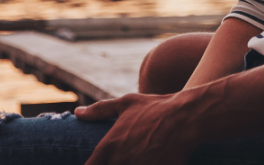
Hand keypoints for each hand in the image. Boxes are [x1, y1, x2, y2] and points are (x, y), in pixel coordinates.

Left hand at [76, 93, 196, 164]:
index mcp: (108, 147)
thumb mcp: (126, 103)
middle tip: (130, 157)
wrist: (186, 117)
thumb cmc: (156, 108)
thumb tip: (78, 112)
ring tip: (143, 159)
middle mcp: (119, 161)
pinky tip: (153, 162)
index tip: (101, 163)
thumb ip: (99, 110)